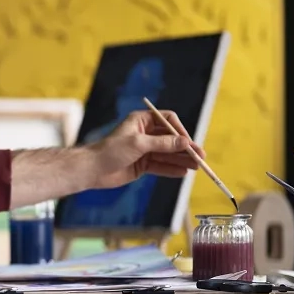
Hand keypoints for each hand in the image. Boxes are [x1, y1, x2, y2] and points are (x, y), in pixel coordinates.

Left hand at [84, 109, 205, 189]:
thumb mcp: (139, 144)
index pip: (167, 120)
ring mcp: (144, 150)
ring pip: (167, 154)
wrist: (92, 170)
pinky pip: (161, 166)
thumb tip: (184, 142)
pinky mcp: (142, 165)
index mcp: (141, 121)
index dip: (180, 130)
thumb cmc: (111, 150)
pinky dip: (171, 169)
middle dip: (185, 148)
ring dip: (181, 160)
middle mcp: (144, 133)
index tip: (188, 142)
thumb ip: (162, 144)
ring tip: (197, 167)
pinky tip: (183, 173)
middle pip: (170, 139)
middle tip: (200, 157)